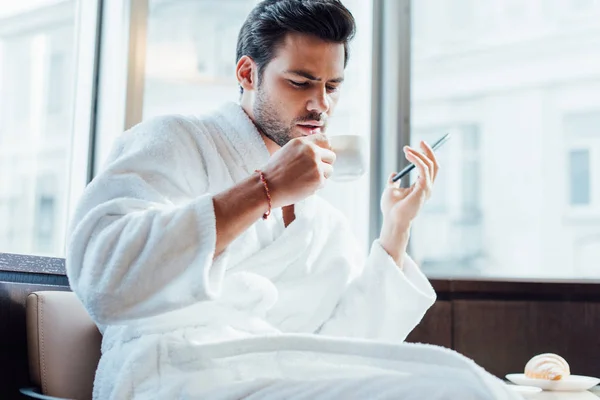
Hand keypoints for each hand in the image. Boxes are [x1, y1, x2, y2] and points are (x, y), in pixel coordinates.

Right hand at [262, 134, 335, 207]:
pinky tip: (303, 186)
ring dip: (321, 176)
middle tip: (313, 172)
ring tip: (306, 180)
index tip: (322, 156)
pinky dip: (316, 186)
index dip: (325, 149)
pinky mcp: (318, 179)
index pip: (325, 139)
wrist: (267, 186)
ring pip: (329, 170)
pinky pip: (324, 182)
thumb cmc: (274, 171)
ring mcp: (316, 165)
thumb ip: (303, 149)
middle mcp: (311, 151)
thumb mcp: (287, 151)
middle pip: (331, 156)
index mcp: (302, 142)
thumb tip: (318, 150)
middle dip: (325, 164)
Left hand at [379, 141, 438, 262]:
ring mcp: (427, 188)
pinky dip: (417, 159)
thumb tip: (394, 174)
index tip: (418, 145)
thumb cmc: (391, 209)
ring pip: (430, 165)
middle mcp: (427, 187)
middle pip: (434, 165)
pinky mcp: (424, 188)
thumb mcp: (391, 190)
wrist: (392, 219)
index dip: (426, 156)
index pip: (429, 169)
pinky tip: (408, 154)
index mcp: (421, 187)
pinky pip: (423, 169)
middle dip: (429, 151)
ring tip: (407, 149)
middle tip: (420, 141)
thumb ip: (394, 182)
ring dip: (419, 154)